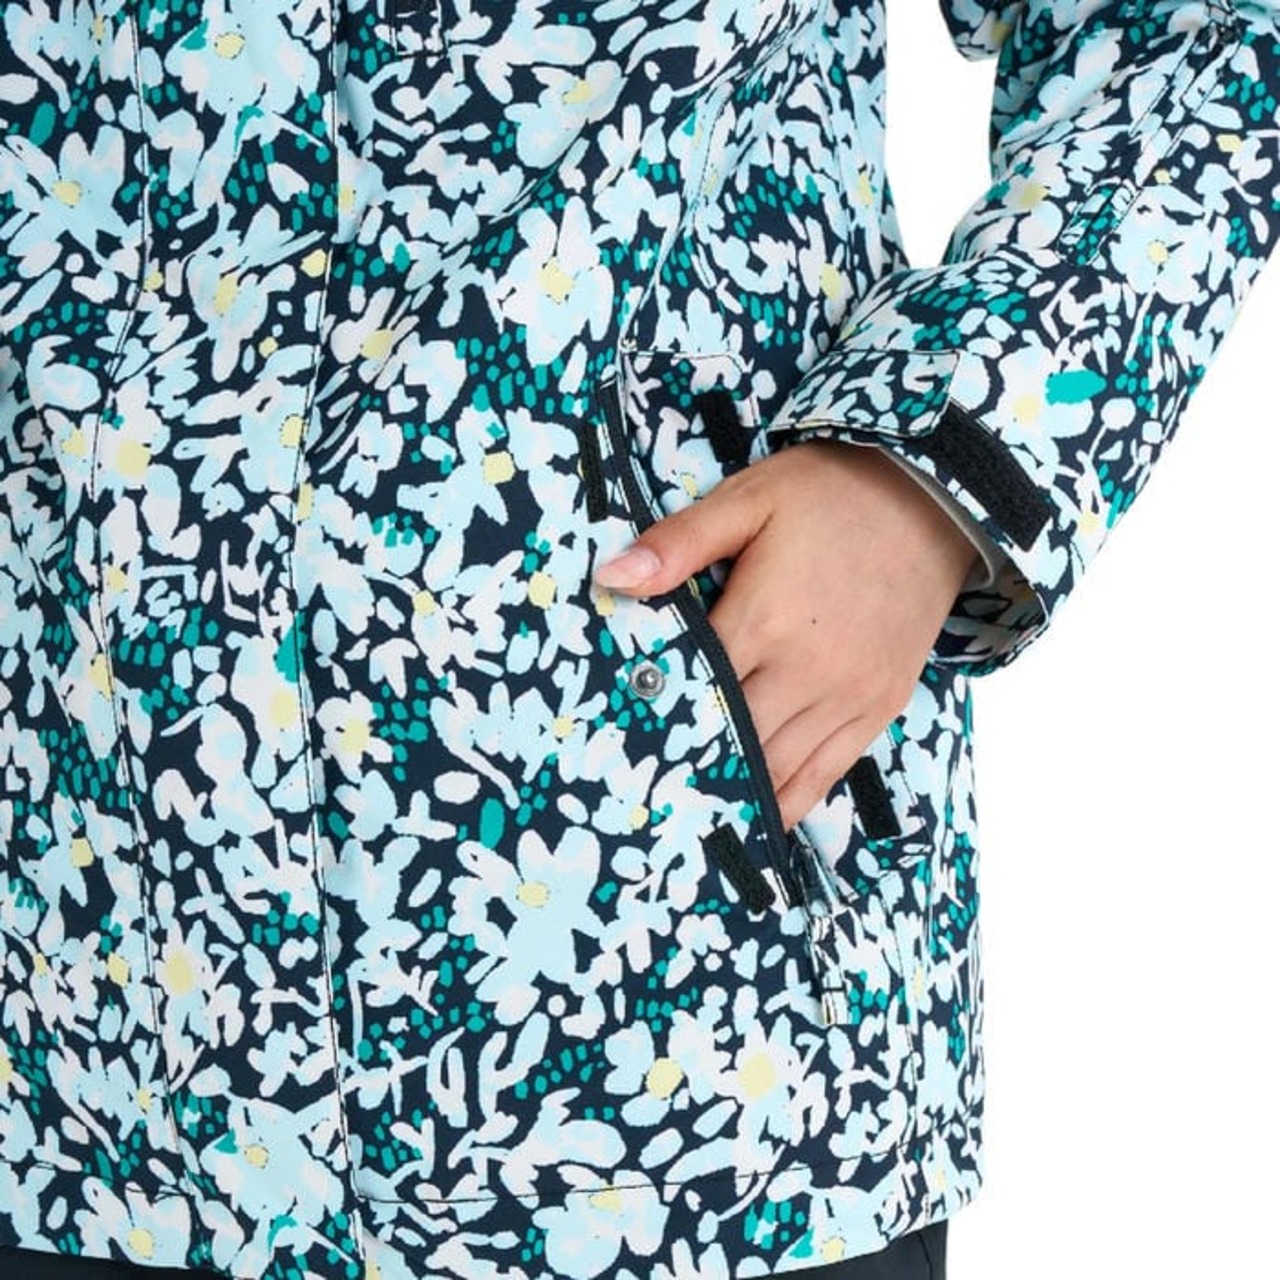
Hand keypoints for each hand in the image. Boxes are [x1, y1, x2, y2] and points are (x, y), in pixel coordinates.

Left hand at [593, 440, 977, 830]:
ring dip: (732, 791)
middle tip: (642, 790)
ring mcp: (848, 697)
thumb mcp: (748, 501)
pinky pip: (824, 775)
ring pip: (775, 769)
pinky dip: (786, 802)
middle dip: (687, 762)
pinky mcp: (878, 707)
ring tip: (686, 818)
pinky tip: (755, 819)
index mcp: (764, 621)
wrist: (932, 498)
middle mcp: (807, 672)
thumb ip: (680, 544)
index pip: (693, 690)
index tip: (617, 740)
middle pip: (730, 740)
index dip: (653, 716)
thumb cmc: (829, 494)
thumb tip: (612, 577)